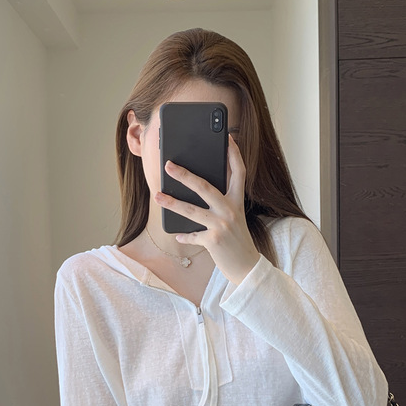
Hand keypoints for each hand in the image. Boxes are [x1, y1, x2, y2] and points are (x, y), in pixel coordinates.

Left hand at [154, 135, 259, 284]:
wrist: (247, 267)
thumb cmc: (236, 240)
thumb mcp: (234, 217)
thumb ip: (221, 202)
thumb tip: (196, 189)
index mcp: (237, 201)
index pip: (238, 172)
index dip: (233, 153)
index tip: (227, 137)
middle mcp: (231, 210)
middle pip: (205, 187)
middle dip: (185, 175)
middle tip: (168, 165)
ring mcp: (222, 225)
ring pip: (191, 211)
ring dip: (172, 203)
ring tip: (157, 196)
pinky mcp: (213, 241)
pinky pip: (192, 235)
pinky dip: (184, 236)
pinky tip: (177, 234)